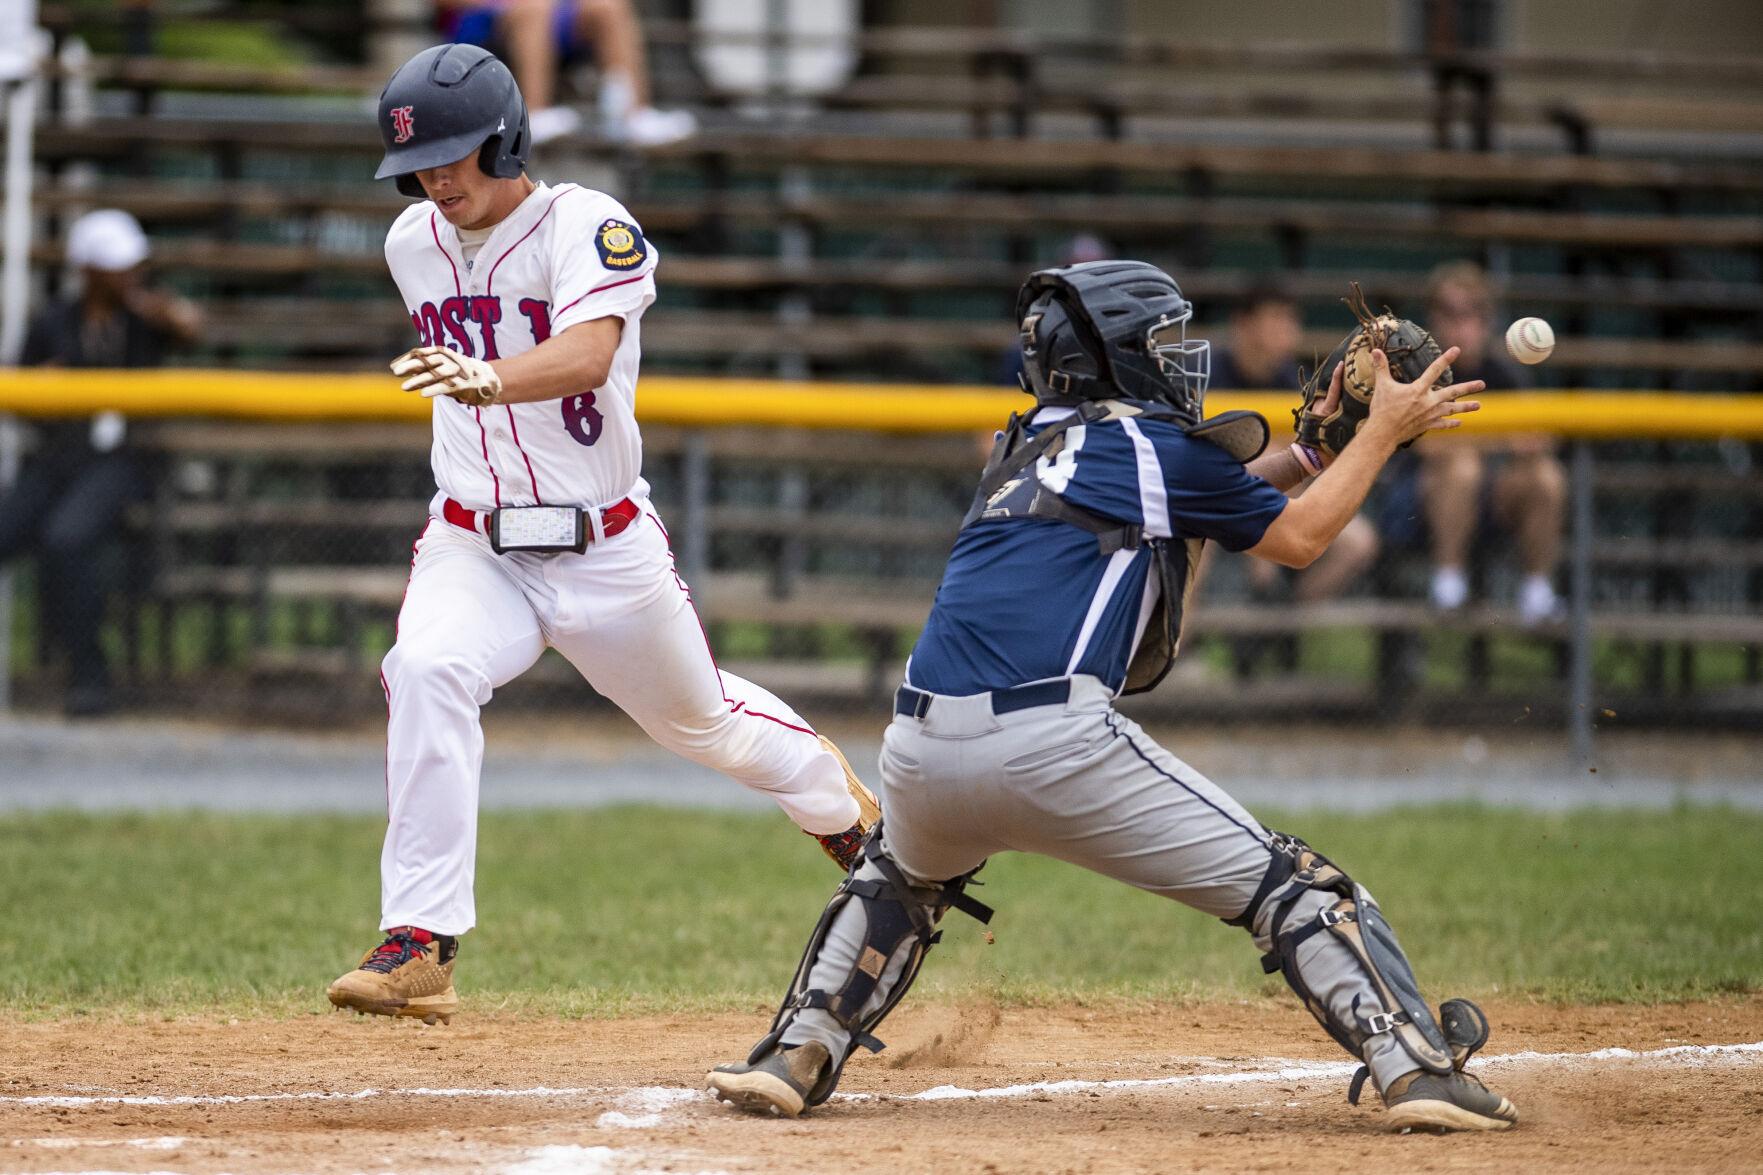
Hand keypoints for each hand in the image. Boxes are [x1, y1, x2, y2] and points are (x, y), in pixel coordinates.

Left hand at [391, 346, 502, 406]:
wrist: (486, 379)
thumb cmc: (457, 373)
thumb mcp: (439, 366)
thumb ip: (420, 366)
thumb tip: (394, 367)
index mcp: (442, 353)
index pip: (421, 353)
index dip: (407, 359)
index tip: (393, 367)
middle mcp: (448, 360)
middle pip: (427, 362)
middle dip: (410, 366)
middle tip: (396, 372)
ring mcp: (456, 373)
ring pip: (435, 374)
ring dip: (419, 380)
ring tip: (404, 387)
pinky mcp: (462, 385)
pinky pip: (447, 386)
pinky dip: (434, 389)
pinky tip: (423, 394)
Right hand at [1363, 345, 1481, 446]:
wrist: (1383, 433)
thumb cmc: (1382, 408)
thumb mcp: (1381, 385)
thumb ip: (1380, 367)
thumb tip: (1374, 350)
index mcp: (1418, 389)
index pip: (1434, 370)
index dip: (1446, 359)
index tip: (1457, 350)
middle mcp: (1428, 401)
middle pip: (1452, 392)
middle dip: (1468, 388)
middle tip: (1482, 384)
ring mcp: (1430, 415)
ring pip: (1452, 409)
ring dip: (1466, 407)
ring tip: (1478, 405)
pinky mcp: (1427, 426)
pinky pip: (1442, 424)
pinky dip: (1451, 423)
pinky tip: (1460, 422)